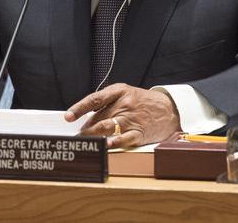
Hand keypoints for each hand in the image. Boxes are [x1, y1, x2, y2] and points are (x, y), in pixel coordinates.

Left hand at [65, 83, 179, 148]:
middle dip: (84, 129)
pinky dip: (114, 142)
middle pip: (99, 117)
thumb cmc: (142, 102)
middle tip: (75, 136)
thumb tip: (85, 120)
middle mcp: (125, 104)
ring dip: (93, 136)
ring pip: (107, 127)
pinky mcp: (140, 132)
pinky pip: (124, 138)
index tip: (68, 117)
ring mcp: (132, 118)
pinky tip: (106, 145)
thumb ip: (106, 104)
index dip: (79, 108)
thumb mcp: (125, 94)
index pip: (94, 99)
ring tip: (83, 142)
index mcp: (119, 91)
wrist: (169, 109)